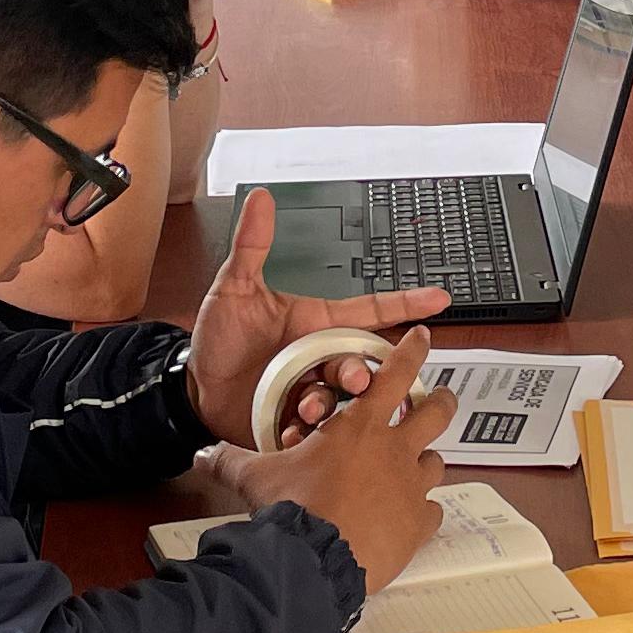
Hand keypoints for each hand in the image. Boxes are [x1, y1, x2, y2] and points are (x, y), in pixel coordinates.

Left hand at [188, 190, 447, 448]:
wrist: (192, 391)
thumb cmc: (218, 339)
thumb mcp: (234, 290)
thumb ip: (251, 246)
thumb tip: (260, 199)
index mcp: (317, 326)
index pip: (370, 311)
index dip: (406, 303)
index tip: (439, 297)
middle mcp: (321, 359)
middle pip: (363, 362)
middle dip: (363, 371)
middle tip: (351, 378)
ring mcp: (313, 393)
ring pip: (344, 400)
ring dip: (329, 404)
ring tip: (304, 408)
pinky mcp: (299, 426)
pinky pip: (318, 433)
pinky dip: (308, 434)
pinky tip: (292, 431)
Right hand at [228, 327, 456, 587]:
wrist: (314, 559)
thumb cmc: (292, 509)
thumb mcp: (255, 476)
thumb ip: (231, 460)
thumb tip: (204, 454)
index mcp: (359, 426)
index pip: (395, 373)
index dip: (411, 350)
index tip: (423, 336)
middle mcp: (393, 449)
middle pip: (436, 411)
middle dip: (440, 400)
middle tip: (439, 399)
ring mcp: (411, 487)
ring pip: (436, 461)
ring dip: (427, 460)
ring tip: (418, 465)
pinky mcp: (418, 524)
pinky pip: (432, 512)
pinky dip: (424, 512)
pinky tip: (413, 517)